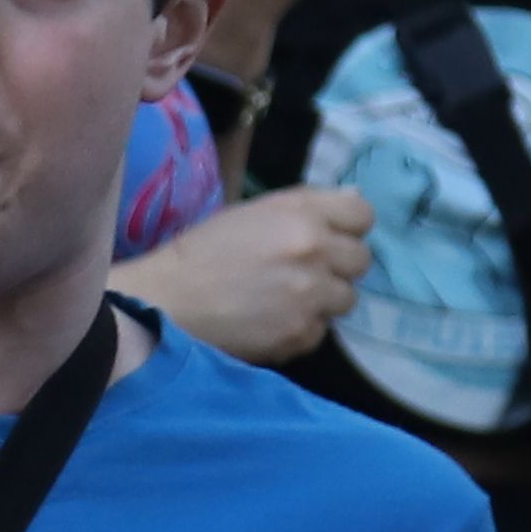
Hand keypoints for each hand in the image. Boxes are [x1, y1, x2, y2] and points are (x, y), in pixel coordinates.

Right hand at [127, 182, 369, 366]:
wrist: (168, 303)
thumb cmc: (204, 251)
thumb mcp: (253, 211)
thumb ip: (306, 205)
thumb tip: (355, 196)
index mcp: (301, 214)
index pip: (362, 214)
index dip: (349, 225)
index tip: (332, 236)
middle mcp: (313, 252)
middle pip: (361, 260)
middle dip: (338, 265)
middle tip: (307, 271)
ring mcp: (309, 297)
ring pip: (346, 299)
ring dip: (323, 299)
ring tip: (289, 299)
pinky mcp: (300, 335)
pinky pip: (321, 331)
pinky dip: (302, 328)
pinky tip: (272, 321)